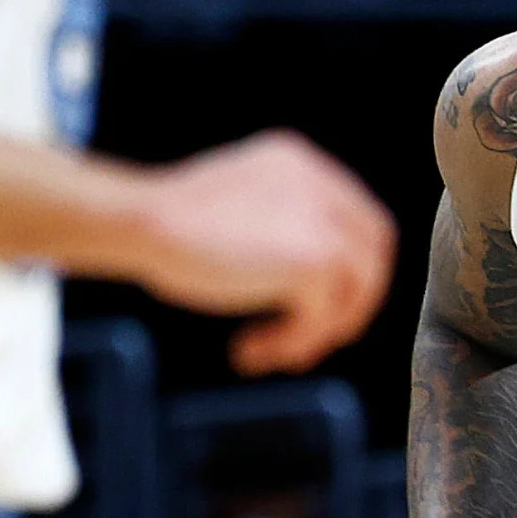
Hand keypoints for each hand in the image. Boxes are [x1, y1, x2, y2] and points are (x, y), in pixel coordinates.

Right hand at [128, 131, 397, 374]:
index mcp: (301, 164)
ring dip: (318, 332)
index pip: (359, 220)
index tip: (321, 304)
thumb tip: (312, 281)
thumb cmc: (170, 223)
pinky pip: (323, 317)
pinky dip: (293, 342)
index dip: (350, 269)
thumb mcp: (241, 206)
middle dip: (349, 304)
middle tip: (307, 338)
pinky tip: (251, 349)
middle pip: (373, 254)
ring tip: (272, 352)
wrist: (144, 221)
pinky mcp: (314, 260)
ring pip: (356, 291)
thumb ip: (281, 225)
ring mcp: (323, 221)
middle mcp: (321, 185)